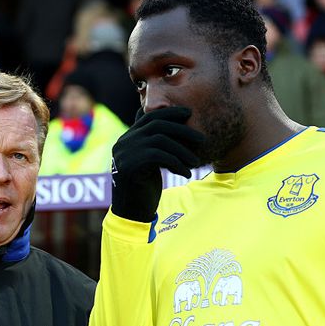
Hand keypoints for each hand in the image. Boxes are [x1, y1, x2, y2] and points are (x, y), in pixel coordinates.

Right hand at [110, 106, 203, 222]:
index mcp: (127, 138)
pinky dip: (177, 163)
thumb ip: (155, 145)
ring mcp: (124, 153)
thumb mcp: (150, 162)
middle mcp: (123, 142)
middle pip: (156, 125)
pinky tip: (186, 174)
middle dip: (182, 129)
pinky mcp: (130, 166)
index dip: (170, 112)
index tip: (189, 113)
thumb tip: (172, 127)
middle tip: (202, 139)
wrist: (131, 213)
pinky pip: (159, 156)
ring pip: (160, 140)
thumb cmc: (144, 187)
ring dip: (183, 150)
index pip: (149, 116)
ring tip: (196, 162)